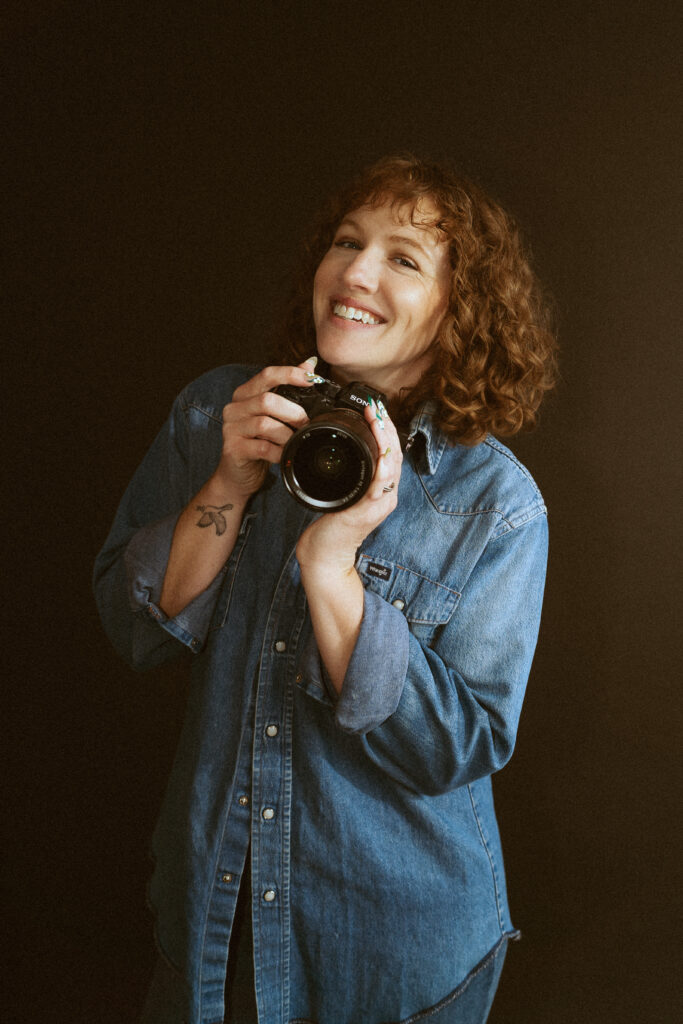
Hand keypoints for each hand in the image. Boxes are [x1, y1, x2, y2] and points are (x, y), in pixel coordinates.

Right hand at [212, 358, 317, 499]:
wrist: (237, 475)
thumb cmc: (258, 443)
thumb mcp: (273, 415)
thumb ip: (288, 389)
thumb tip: (309, 364)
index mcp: (244, 395)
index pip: (266, 375)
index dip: (290, 374)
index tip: (311, 380)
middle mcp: (234, 408)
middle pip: (267, 400)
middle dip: (293, 412)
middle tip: (306, 423)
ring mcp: (231, 429)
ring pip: (264, 424)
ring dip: (287, 434)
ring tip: (295, 441)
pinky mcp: (233, 449)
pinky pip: (262, 448)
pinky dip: (279, 451)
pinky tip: (284, 454)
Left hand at [296, 398, 402, 572]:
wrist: (324, 556)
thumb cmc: (330, 526)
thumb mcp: (343, 495)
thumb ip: (349, 477)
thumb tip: (344, 453)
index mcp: (381, 490)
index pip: (391, 453)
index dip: (386, 430)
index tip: (376, 409)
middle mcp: (385, 497)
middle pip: (395, 456)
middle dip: (387, 428)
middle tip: (376, 407)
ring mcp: (379, 505)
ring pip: (391, 467)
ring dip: (384, 441)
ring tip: (376, 420)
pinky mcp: (367, 512)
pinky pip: (380, 487)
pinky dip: (381, 470)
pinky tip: (380, 456)